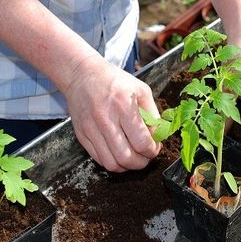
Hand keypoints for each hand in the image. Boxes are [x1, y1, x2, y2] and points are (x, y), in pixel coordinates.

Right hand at [64, 56, 160, 171]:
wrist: (83, 75)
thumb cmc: (115, 81)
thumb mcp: (141, 90)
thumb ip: (153, 115)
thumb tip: (159, 137)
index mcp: (123, 106)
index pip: (141, 142)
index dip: (152, 151)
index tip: (155, 147)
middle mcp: (105, 119)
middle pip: (126, 158)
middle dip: (142, 162)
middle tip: (146, 156)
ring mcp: (91, 129)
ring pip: (112, 164)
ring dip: (127, 166)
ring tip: (134, 157)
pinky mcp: (82, 136)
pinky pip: (99, 159)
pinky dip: (113, 162)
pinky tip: (119, 153)